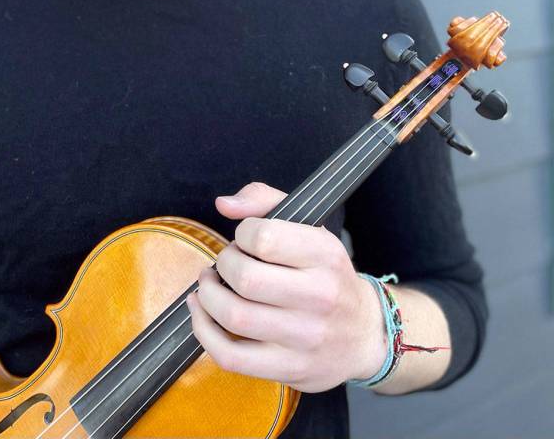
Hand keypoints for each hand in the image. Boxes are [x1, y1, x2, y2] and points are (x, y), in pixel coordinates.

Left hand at [186, 181, 387, 391]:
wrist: (366, 333)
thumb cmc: (327, 274)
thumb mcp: (310, 227)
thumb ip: (264, 201)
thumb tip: (224, 204)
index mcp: (325, 254)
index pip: (263, 238)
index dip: (241, 235)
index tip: (244, 240)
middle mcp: (320, 296)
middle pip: (245, 279)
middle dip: (223, 265)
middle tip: (227, 264)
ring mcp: (305, 337)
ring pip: (234, 317)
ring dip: (208, 297)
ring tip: (211, 286)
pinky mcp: (290, 368)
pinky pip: (231, 356)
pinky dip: (205, 333)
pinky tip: (203, 315)